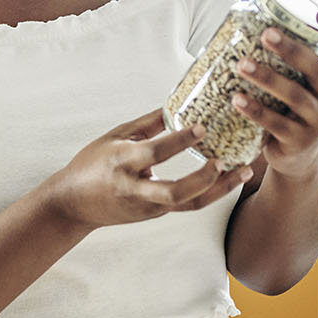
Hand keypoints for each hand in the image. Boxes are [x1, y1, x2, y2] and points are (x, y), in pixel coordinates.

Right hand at [37, 109, 252, 230]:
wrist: (74, 204)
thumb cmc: (91, 165)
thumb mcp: (114, 137)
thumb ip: (147, 124)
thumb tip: (176, 104)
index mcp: (121, 163)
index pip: (154, 153)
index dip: (179, 141)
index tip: (201, 127)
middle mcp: (136, 188)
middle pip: (174, 191)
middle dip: (204, 179)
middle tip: (223, 160)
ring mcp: (148, 205)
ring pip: (190, 203)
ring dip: (220, 189)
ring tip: (244, 171)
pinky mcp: (156, 213)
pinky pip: (189, 206)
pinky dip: (212, 192)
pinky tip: (230, 178)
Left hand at [231, 10, 317, 178]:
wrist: (295, 156)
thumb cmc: (291, 108)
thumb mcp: (299, 84)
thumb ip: (288, 62)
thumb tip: (246, 24)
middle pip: (317, 69)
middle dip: (291, 50)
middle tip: (265, 34)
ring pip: (295, 96)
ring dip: (266, 78)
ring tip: (241, 65)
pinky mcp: (300, 141)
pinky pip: (276, 123)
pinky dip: (255, 110)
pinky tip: (237, 99)